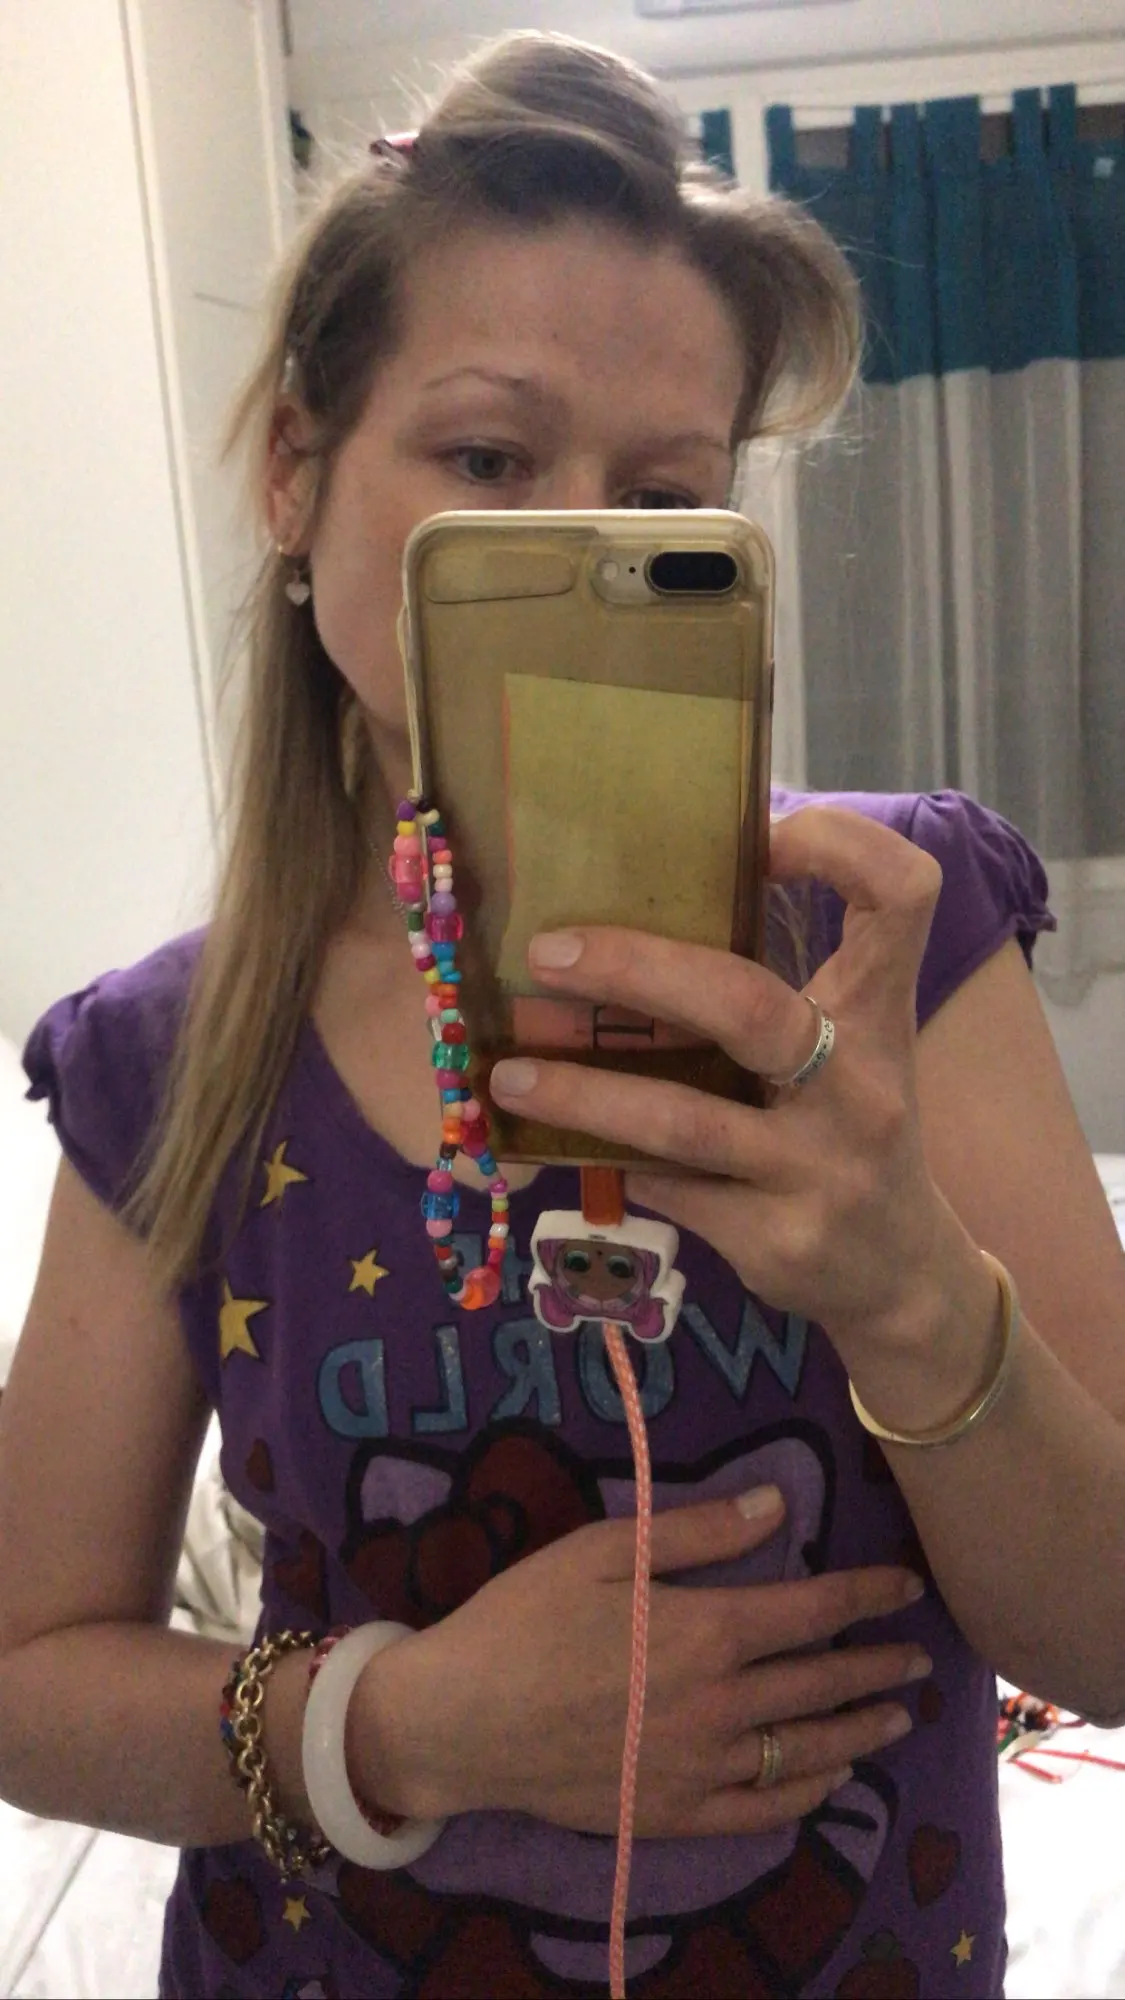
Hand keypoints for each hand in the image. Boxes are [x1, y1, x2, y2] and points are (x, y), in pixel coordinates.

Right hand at [348, 1489, 929, 1838]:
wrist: (457, 1720)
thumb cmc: (523, 1619)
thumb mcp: (601, 1552)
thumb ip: (697, 1534)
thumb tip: (779, 1505)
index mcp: (704, 1631)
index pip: (811, 1610)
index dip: (866, 1596)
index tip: (908, 1588)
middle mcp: (718, 1704)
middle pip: (820, 1683)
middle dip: (877, 1666)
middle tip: (918, 1659)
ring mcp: (700, 1767)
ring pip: (804, 1752)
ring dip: (859, 1732)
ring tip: (896, 1719)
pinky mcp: (673, 1813)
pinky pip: (759, 1812)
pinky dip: (804, 1796)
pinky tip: (826, 1782)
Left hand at [489, 806, 981, 1357]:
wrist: (902, 1275)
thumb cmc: (851, 1131)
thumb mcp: (848, 1050)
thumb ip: (775, 985)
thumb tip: (640, 905)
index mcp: (881, 1013)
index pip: (902, 896)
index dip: (841, 844)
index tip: (759, 834)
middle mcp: (860, 1085)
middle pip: (745, 1005)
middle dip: (635, 970)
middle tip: (547, 954)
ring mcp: (821, 1170)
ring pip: (682, 1119)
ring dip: (581, 1094)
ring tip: (507, 1077)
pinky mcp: (778, 1240)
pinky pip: (668, 1189)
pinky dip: (610, 1163)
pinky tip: (562, 1149)